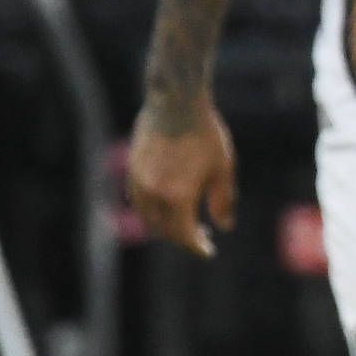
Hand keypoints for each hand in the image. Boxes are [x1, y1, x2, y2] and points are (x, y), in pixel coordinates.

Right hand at [125, 91, 237, 257]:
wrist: (176, 103)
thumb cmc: (205, 133)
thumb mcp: (223, 167)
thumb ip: (223, 200)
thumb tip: (224, 227)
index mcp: (178, 197)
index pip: (184, 235)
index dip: (197, 247)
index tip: (208, 252)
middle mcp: (154, 195)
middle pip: (163, 231)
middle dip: (182, 238)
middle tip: (201, 235)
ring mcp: (138, 184)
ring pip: (147, 219)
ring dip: (164, 227)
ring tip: (184, 221)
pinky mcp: (131, 172)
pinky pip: (138, 202)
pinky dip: (151, 211)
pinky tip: (167, 203)